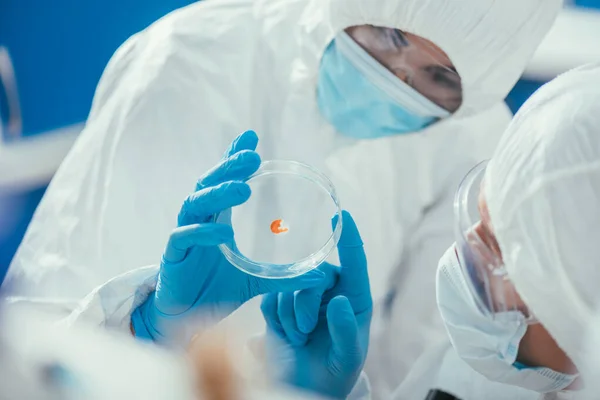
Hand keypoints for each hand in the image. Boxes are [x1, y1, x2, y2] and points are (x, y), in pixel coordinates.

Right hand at [131, 131, 337, 344]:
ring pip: (195, 204)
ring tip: (242, 189)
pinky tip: (222, 232)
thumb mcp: (256, 281)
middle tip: (251, 156)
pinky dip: (203, 232)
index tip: (251, 137)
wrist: (185, 318)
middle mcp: (200, 221)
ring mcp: (185, 236)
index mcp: (217, 220)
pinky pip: (185, 237)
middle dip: (228, 167)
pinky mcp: (174, 256)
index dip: (233, 158)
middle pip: (209, 184)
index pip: (224, 181)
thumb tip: (323, 275)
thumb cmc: (216, 291)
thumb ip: (285, 276)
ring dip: (218, 194)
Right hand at [261, 211, 372, 399]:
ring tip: (300, 338)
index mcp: (353, 296)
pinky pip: (270, 298)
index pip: (354, 261)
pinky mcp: (278, 306)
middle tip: (306, 330)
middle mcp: (329, 290)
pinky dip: (276, 319)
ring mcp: (302, 297)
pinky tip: (286, 335)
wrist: (305, 388)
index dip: (348, 237)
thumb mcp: (349, 354)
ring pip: (289, 286)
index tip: (342, 216)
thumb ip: (346, 328)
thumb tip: (338, 299)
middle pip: (313, 273)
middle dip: (306, 302)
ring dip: (291, 316)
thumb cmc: (336, 370)